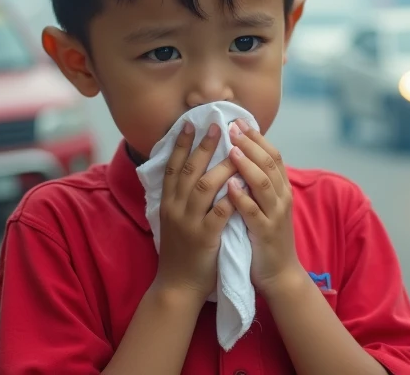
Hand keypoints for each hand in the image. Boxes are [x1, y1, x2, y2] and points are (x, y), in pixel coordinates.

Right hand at [154, 122, 238, 304]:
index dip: (181, 144)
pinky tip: (242, 185)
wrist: (177, 286)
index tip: (190, 123)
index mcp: (168, 202)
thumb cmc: (180, 251)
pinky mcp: (204, 238)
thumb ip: (180, 196)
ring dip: (221, 166)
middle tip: (217, 126)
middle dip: (203, 146)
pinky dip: (230, 197)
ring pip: (204, 186)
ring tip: (236, 150)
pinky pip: (219, 213)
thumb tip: (190, 169)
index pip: (172, 166)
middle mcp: (175, 208)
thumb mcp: (174, 219)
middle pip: (188, 170)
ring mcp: (189, 222)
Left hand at [226, 119, 305, 297]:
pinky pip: (253, 213)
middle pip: (269, 163)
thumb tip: (243, 155)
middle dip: (250, 144)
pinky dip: (242, 198)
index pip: (272, 155)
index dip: (256, 137)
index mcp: (281, 189)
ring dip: (246, 165)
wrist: (279, 274)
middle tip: (232, 127)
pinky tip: (229, 187)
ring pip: (263, 184)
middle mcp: (281, 198)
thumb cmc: (265, 236)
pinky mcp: (265, 234)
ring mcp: (274, 216)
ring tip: (230, 150)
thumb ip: (259, 182)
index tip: (239, 121)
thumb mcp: (267, 205)